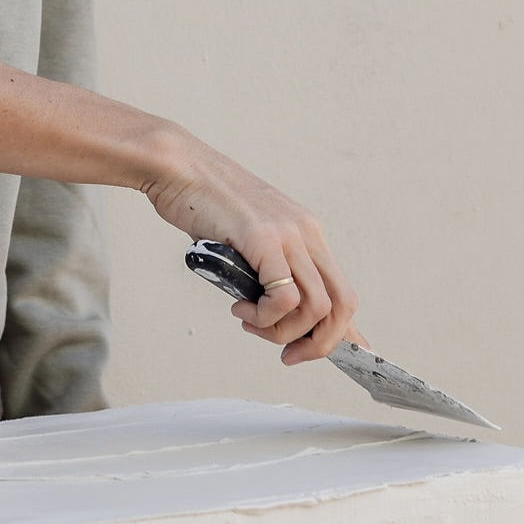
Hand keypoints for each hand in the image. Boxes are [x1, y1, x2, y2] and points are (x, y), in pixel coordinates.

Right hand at [143, 128, 361, 362]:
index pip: (343, 291)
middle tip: (286, 354)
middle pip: (341, 305)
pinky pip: (285, 296)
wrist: (179, 169)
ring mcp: (289, 235)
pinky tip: (240, 307)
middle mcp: (307, 234)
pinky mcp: (263, 239)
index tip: (329, 353)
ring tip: (250, 323)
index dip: (344, 332)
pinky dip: (265, 315)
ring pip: (315, 308)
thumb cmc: (203, 206)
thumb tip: (272, 308)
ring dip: (282, 331)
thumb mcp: (246, 243)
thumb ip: (264, 270)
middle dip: (319, 344)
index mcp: (307, 235)